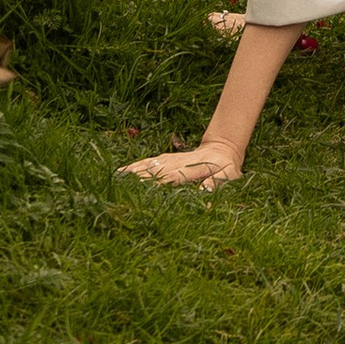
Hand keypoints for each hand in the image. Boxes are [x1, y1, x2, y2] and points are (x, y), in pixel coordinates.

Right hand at [119, 142, 243, 190]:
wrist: (222, 150)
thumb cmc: (226, 168)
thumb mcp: (229, 176)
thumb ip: (217, 182)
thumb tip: (204, 191)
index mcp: (192, 168)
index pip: (173, 177)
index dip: (159, 184)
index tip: (146, 192)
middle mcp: (177, 162)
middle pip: (155, 171)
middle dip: (139, 180)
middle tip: (121, 190)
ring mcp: (169, 159)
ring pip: (148, 165)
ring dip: (132, 173)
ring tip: (115, 180)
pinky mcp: (165, 159)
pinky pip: (147, 162)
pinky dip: (133, 167)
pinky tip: (120, 173)